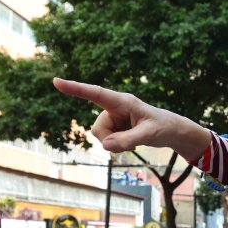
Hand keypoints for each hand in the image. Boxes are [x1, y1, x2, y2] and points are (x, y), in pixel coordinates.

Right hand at [54, 79, 205, 156]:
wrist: (171, 131)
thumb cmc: (163, 127)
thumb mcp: (148, 135)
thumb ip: (127, 140)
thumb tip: (105, 145)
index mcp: (122, 101)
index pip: (95, 94)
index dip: (75, 89)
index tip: (57, 82)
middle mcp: (114, 107)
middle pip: (99, 128)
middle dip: (110, 140)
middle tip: (132, 142)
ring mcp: (113, 117)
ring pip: (101, 136)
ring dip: (115, 144)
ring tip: (134, 140)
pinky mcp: (114, 126)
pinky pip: (106, 140)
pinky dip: (116, 146)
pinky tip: (130, 142)